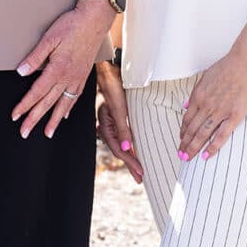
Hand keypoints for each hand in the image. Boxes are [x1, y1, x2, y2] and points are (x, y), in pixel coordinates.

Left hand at [12, 0, 114, 139]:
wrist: (95, 20)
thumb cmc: (72, 26)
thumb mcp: (49, 38)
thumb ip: (35, 57)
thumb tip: (20, 72)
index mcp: (57, 69)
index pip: (37, 92)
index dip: (25, 105)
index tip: (16, 116)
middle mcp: (68, 77)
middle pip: (48, 103)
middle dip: (35, 119)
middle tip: (24, 132)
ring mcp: (77, 78)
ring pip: (63, 104)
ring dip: (54, 120)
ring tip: (47, 133)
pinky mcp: (84, 75)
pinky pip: (75, 97)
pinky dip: (69, 108)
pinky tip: (65, 114)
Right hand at [95, 61, 142, 183]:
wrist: (110, 67)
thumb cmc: (113, 84)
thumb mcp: (119, 107)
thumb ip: (123, 128)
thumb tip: (127, 149)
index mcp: (105, 124)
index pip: (119, 149)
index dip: (130, 161)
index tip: (141, 172)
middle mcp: (108, 125)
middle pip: (119, 150)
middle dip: (130, 164)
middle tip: (141, 178)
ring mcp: (112, 121)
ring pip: (121, 144)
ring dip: (130, 157)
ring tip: (139, 169)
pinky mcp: (118, 116)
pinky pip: (124, 135)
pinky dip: (130, 145)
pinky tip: (135, 149)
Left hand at [178, 48, 246, 161]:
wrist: (246, 61)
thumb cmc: (227, 67)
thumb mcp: (205, 77)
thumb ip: (195, 93)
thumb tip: (185, 106)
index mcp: (198, 95)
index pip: (187, 119)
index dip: (183, 132)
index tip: (180, 140)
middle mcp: (206, 105)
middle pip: (192, 129)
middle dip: (185, 144)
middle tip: (180, 155)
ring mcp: (220, 111)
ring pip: (203, 134)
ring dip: (194, 148)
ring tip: (188, 158)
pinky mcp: (235, 115)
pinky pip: (221, 135)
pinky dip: (213, 147)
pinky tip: (207, 155)